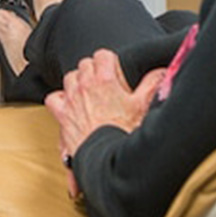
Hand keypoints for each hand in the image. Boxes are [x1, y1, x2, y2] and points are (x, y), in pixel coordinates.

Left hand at [44, 50, 164, 191]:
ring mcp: (71, 99)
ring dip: (78, 82)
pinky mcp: (62, 116)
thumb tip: (161, 71)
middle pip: (85, 64)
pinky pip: (54, 98)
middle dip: (95, 70)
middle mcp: (84, 86)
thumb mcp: (144, 106)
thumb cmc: (125, 134)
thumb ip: (153, 83)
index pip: (103, 55)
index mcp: (104, 80)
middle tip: (107, 84)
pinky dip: (60, 99)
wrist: (107, 160)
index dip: (110, 61)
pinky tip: (69, 104)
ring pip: (70, 77)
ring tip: (90, 93)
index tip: (116, 71)